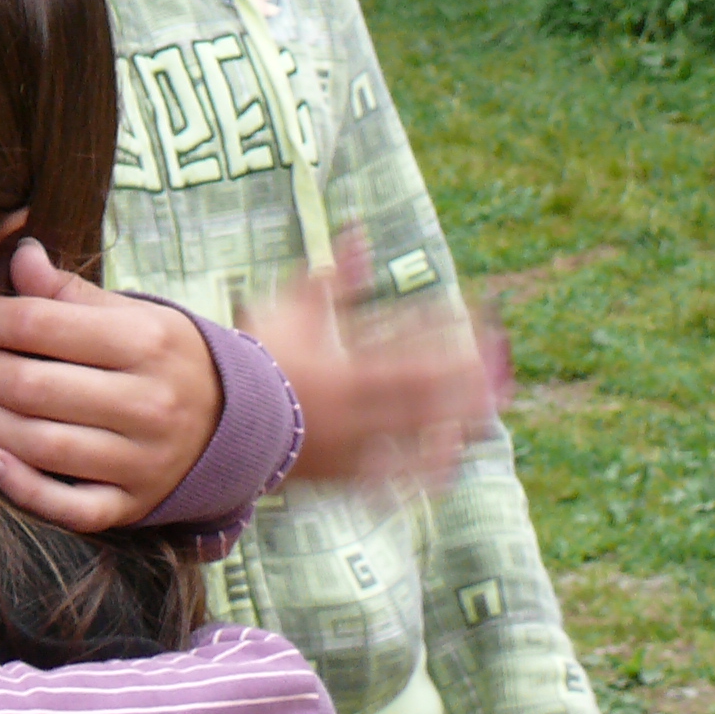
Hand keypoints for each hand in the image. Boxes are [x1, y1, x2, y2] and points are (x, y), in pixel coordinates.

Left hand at [0, 239, 219, 530]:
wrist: (235, 422)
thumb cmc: (163, 355)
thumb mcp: (133, 313)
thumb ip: (71, 291)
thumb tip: (19, 255)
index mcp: (145, 342)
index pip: (41, 324)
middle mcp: (148, 404)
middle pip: (33, 387)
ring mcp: (143, 461)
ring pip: (42, 446)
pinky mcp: (134, 505)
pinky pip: (72, 508)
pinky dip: (25, 489)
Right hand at [241, 236, 500, 495]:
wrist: (211, 413)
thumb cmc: (252, 353)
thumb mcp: (291, 308)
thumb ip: (334, 277)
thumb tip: (358, 231)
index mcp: (351, 373)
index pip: (421, 355)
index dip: (456, 338)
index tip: (481, 317)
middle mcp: (360, 416)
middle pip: (433, 403)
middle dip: (472, 384)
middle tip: (503, 366)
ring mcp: (354, 449)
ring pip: (420, 445)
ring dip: (458, 427)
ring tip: (486, 414)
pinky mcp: (342, 475)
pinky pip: (391, 481)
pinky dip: (419, 474)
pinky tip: (446, 468)